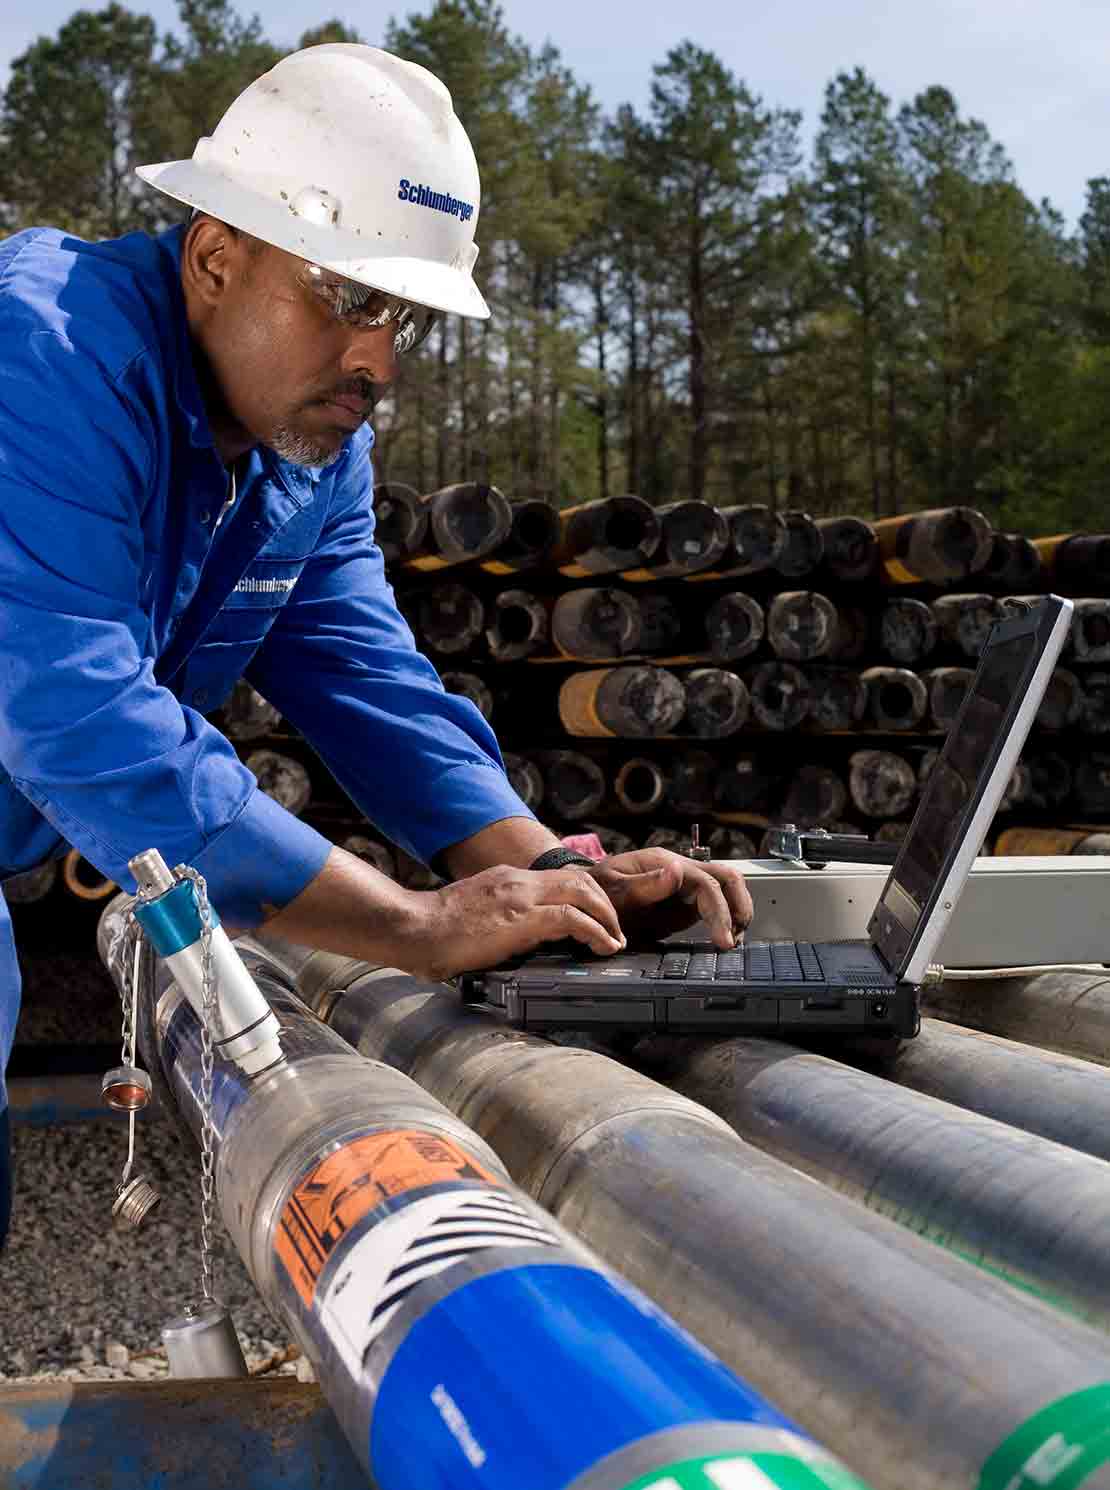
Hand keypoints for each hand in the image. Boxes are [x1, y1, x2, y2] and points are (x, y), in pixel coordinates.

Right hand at [398, 864, 625, 979]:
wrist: (413, 928)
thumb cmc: (432, 930)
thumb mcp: (472, 914)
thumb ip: (495, 919)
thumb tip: (506, 940)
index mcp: (506, 879)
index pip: (557, 878)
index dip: (584, 895)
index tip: (594, 916)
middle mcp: (518, 880)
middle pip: (579, 879)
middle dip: (604, 903)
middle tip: (614, 929)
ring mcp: (521, 896)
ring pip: (583, 892)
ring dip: (606, 916)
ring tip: (614, 939)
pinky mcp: (522, 918)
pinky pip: (573, 918)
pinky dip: (596, 932)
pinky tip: (603, 947)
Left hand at [586, 849, 752, 948]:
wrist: (584, 898)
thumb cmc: (595, 891)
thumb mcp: (613, 890)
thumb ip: (644, 885)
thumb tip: (677, 872)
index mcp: (664, 863)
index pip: (705, 881)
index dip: (720, 910)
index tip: (723, 938)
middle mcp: (679, 870)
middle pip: (725, 878)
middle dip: (738, 907)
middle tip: (734, 939)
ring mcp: (684, 885)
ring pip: (725, 888)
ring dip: (736, 912)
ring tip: (732, 941)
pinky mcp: (684, 902)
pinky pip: (713, 905)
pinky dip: (724, 919)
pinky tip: (723, 938)